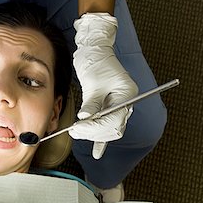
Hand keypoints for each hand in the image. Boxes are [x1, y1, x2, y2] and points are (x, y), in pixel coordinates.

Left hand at [69, 13, 137, 158]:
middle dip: (93, 133)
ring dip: (93, 135)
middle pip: (112, 129)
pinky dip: (101, 140)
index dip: (95, 127)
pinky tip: (97, 153)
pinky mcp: (109, 108)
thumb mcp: (93, 81)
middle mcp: (126, 103)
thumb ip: (91, 102)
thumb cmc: (96, 61)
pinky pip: (106, 127)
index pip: (114, 120)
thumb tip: (85, 119)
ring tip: (76, 133)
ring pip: (109, 130)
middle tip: (74, 131)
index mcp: (128, 95)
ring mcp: (119, 106)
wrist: (96, 50)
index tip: (78, 128)